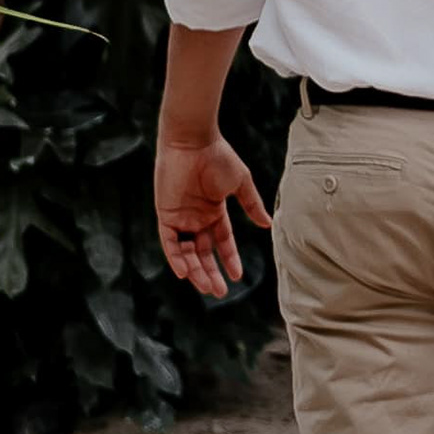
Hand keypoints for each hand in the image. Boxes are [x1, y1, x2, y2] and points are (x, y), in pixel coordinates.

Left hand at [157, 129, 270, 299]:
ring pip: (187, 253)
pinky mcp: (165, 215)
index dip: (230, 258)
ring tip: (207, 287)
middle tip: (220, 292)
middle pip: (203, 253)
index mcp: (214, 211)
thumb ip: (252, 205)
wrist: (194, 141)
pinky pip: (169, 243)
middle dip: (211, 273)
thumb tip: (268, 224)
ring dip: (196, 271)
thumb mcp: (240, 183)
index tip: (238, 276)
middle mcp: (196, 218)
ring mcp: (180, 217)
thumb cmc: (218, 157)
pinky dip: (176, 258)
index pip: (222, 242)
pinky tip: (185, 273)